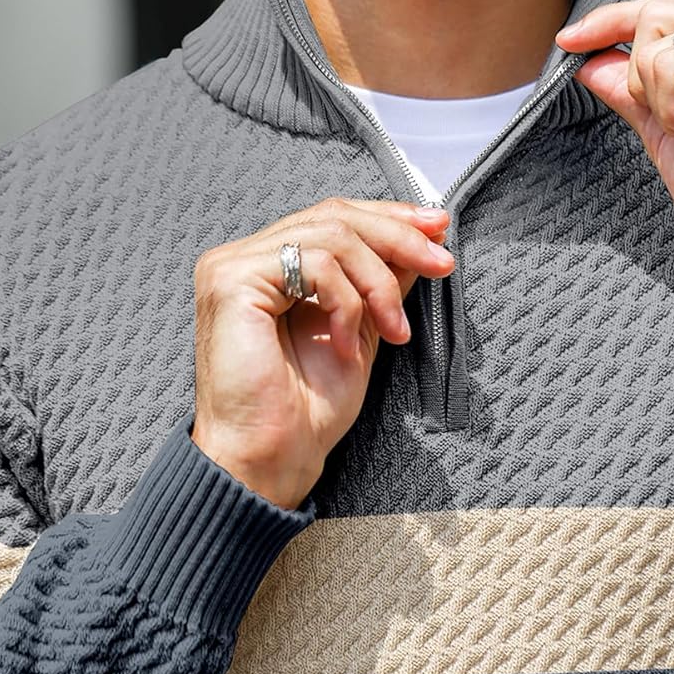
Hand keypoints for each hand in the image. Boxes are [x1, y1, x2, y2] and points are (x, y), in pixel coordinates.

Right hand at [189, 196, 454, 508]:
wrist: (273, 457)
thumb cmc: (307, 411)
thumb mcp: (361, 331)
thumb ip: (380, 283)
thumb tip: (423, 239)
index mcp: (270, 266)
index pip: (334, 218)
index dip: (390, 217)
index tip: (439, 229)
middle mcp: (246, 258)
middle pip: (335, 217)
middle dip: (399, 238)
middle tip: (442, 263)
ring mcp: (233, 266)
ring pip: (332, 237)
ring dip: (380, 284)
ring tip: (396, 330)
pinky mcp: (232, 280)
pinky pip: (314, 264)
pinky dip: (347, 303)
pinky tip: (349, 346)